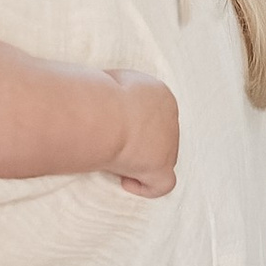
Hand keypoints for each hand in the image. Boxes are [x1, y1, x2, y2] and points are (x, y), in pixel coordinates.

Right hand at [110, 71, 179, 198]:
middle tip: (116, 146)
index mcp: (159, 95)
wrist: (102, 113)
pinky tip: (125, 182)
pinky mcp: (161, 166)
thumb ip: (116, 89)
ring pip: (164, 158)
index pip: (155, 111)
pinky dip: (146, 186)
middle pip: (162, 135)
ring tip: (114, 163)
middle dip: (142, 143)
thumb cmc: (96, 94)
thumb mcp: (110, 79)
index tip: (117, 128)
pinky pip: (163, 183)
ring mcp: (169, 144)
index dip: (138, 123)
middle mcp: (170, 117)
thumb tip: (101, 96)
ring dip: (141, 163)